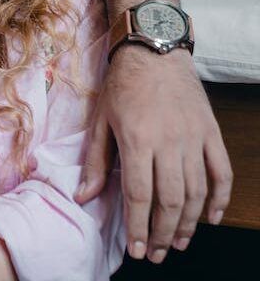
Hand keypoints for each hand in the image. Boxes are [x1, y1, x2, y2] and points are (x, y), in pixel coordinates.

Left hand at [75, 46, 231, 262]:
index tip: (135, 249)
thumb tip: (84, 197)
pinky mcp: (211, 132)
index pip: (140, 195)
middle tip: (155, 253)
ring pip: (197, 191)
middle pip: (171, 200)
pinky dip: (219, 198)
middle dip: (162, 233)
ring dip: (188, 222)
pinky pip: (221, 172)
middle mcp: (168, 142)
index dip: (138, 226)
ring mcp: (193, 138)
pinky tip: (210, 217)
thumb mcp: (99, 121)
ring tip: (177, 242)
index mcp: (137, 140)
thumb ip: (96, 162)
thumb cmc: (122, 86)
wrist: (154, 51)